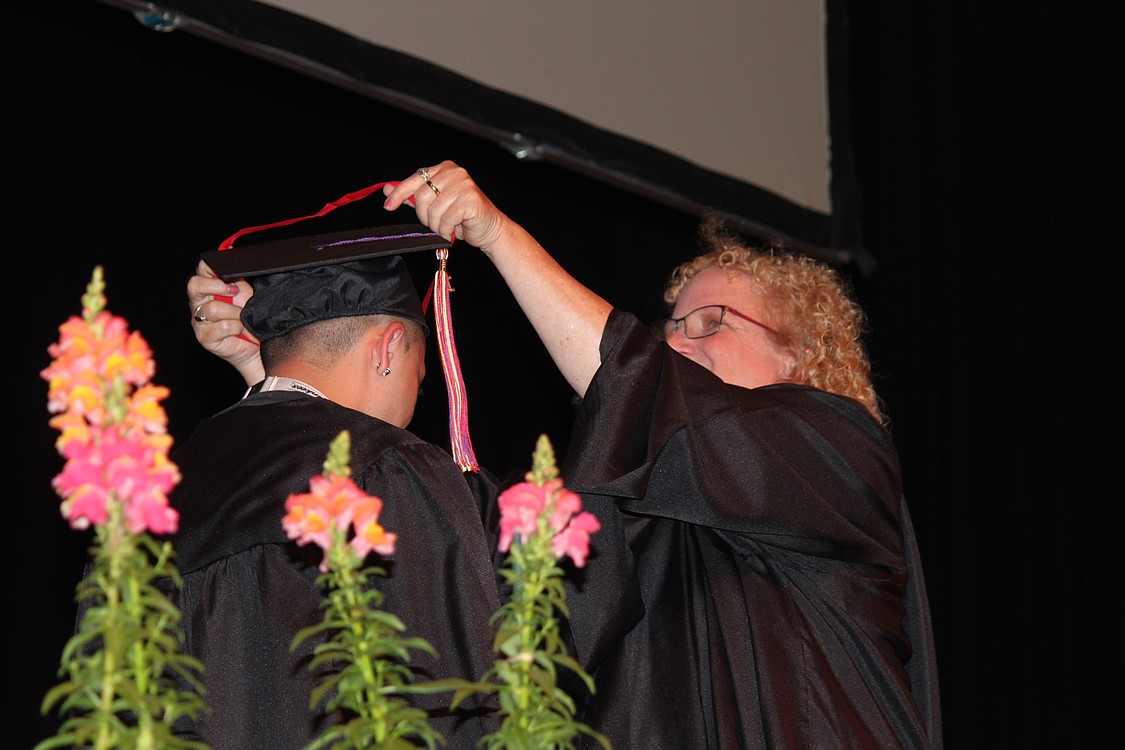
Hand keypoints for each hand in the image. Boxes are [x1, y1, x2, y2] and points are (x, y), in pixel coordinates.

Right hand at [187, 260, 264, 385]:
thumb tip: (233, 252)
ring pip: (211, 309)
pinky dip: (236, 326)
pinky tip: (241, 329)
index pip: (202, 269)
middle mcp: (200, 302)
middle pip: (194, 285)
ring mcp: (200, 321)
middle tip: (235, 291)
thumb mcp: (248, 293)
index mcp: (209, 288)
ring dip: (233, 312)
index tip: (228, 270)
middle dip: (216, 286)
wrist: (258, 346)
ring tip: (243, 317)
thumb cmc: (251, 317)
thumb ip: (239, 276)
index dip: (211, 265)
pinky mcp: (205, 337)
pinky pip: (221, 326)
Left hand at [382, 161, 509, 252]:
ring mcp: (463, 184)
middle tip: (435, 224)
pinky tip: (453, 232)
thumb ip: (413, 196)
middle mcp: (454, 173)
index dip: (399, 193)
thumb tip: (388, 189)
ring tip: (446, 228)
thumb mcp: (434, 205)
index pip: (415, 179)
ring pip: (432, 210)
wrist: (489, 229)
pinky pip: (445, 219)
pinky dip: (446, 230)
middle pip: (421, 196)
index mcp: (444, 169)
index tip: (388, 206)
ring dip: (436, 226)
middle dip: (424, 216)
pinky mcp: (470, 199)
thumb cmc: (462, 217)